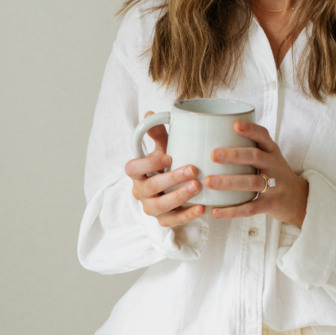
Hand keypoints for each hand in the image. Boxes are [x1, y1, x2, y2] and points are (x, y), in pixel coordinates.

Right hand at [124, 111, 205, 227]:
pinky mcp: (163, 220)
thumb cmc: (166, 164)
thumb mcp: (162, 148)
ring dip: (180, 196)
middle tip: (193, 169)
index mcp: (137, 172)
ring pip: (161, 206)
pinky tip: (202, 207)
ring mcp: (151, 207)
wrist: (170, 189)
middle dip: (172, 178)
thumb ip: (158, 134)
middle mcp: (141, 191)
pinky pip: (173, 221)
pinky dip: (187, 216)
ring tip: (198, 186)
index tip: (168, 156)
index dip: (148, 163)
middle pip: (152, 187)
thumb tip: (151, 113)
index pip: (133, 168)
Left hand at [205, 120, 308, 227]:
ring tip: (209, 181)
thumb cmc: (275, 174)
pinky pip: (250, 208)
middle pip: (256, 157)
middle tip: (213, 155)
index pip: (263, 136)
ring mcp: (274, 186)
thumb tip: (212, 137)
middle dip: (234, 155)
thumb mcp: (269, 157)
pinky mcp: (270, 204)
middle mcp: (275, 166)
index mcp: (272, 151)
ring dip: (229, 182)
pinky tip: (215, 211)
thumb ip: (249, 148)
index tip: (235, 124)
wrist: (299, 199)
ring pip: (252, 182)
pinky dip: (232, 210)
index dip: (250, 129)